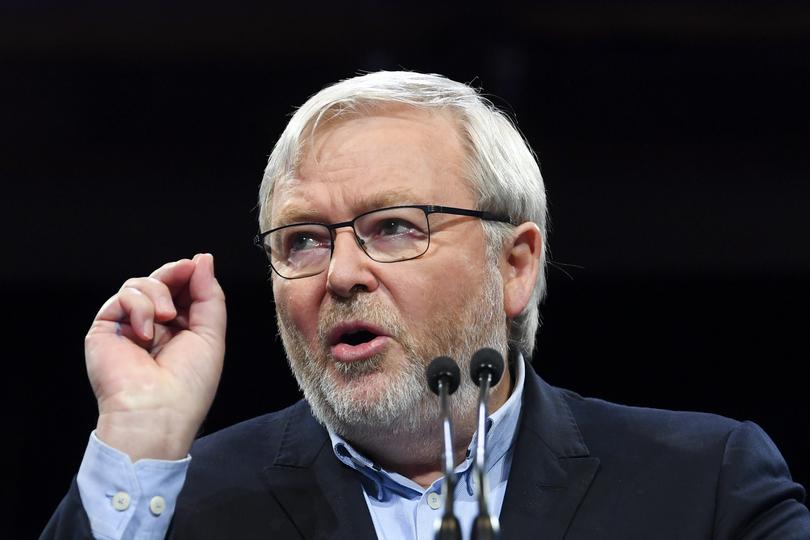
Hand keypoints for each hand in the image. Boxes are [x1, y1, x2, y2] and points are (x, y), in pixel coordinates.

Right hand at [86, 254, 225, 460]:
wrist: (157, 411)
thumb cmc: (188, 384)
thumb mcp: (211, 334)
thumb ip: (209, 295)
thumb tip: (203, 259)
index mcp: (180, 330)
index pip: (182, 290)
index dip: (190, 275)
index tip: (197, 265)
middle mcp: (154, 326)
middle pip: (161, 281)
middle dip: (174, 274)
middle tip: (184, 273)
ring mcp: (129, 326)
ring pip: (141, 284)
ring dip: (158, 294)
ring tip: (166, 320)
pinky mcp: (106, 328)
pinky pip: (122, 297)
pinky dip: (139, 308)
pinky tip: (146, 332)